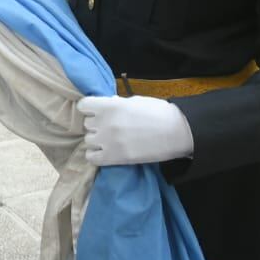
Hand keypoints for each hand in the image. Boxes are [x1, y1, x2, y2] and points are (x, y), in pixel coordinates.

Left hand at [77, 95, 193, 165]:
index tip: (96, 112)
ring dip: (97, 140)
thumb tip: (108, 103)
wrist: (176, 132)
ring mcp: (108, 141)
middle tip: (109, 127)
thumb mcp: (136, 101)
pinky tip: (104, 152)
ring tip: (109, 141)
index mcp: (110, 105)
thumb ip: (118, 103)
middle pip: (87, 124)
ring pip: (88, 140)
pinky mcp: (114, 158)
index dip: (90, 108)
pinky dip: (96, 155)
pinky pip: (91, 158)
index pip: (83, 105)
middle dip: (96, 125)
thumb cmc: (159, 112)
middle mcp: (105, 122)